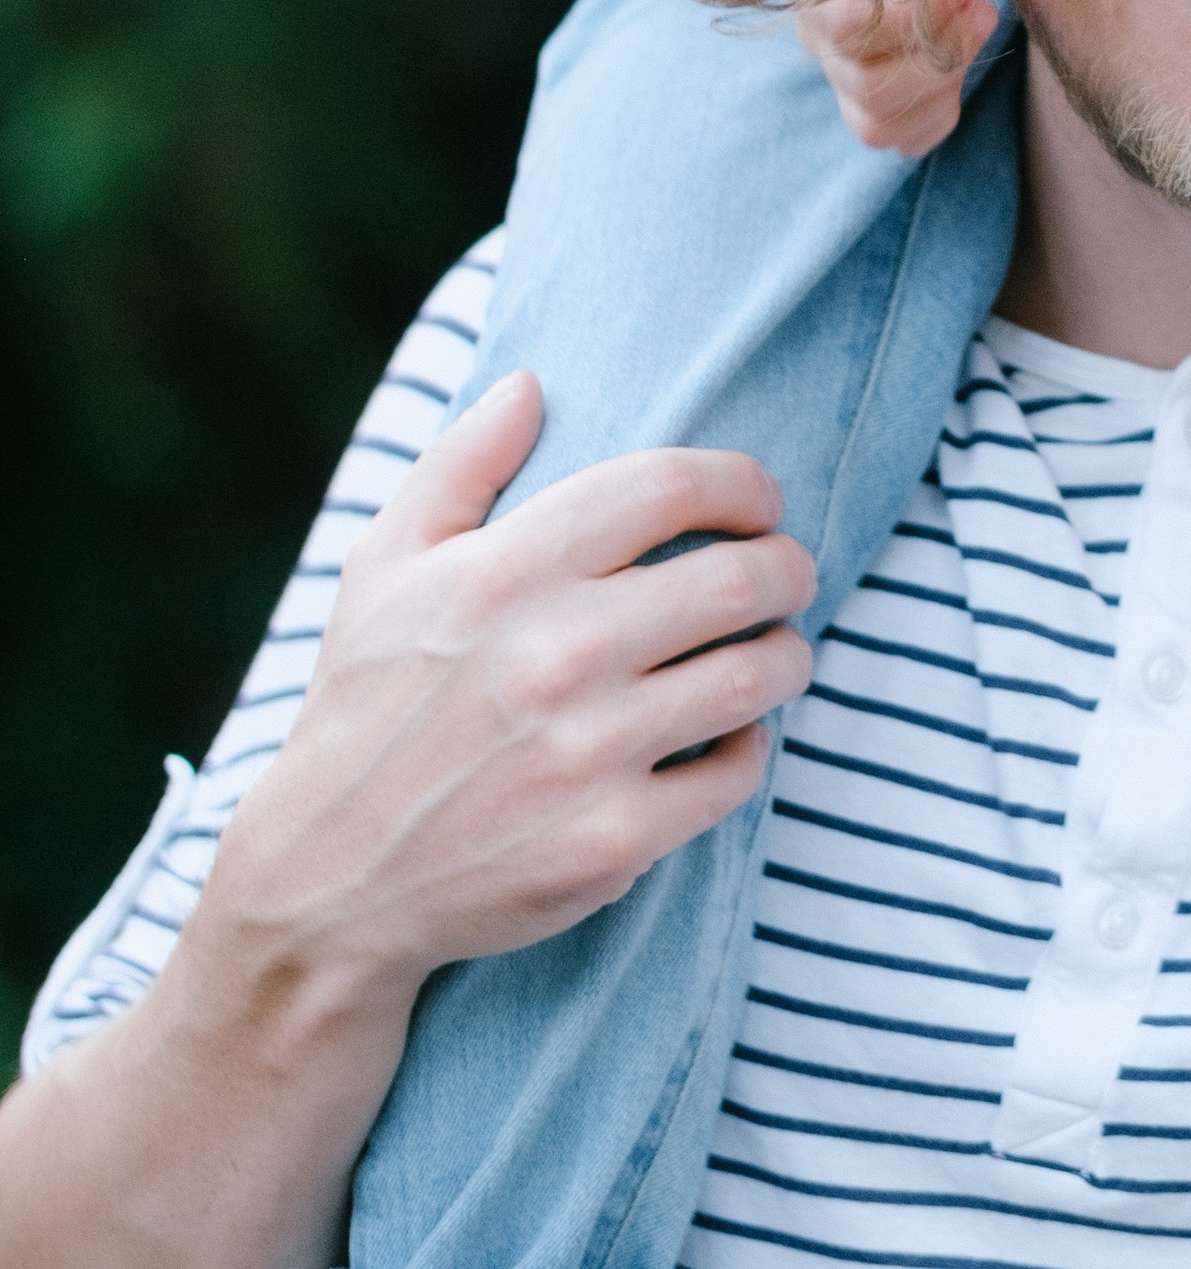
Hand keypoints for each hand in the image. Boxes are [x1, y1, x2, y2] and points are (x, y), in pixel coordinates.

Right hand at [208, 375, 814, 1009]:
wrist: (326, 884)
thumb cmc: (365, 706)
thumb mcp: (384, 567)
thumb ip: (459, 464)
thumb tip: (529, 383)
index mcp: (508, 571)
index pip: (671, 486)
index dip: (741, 483)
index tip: (758, 501)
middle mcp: (556, 653)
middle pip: (739, 578)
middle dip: (786, 568)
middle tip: (786, 575)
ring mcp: (590, 752)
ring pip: (757, 674)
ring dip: (785, 654)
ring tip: (774, 651)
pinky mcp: (614, 841)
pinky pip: (738, 772)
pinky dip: (749, 748)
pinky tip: (727, 737)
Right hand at [797, 0, 998, 153]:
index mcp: (816, 6)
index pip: (847, 27)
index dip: (912, 13)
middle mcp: (823, 57)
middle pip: (869, 88)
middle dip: (940, 52)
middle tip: (982, 10)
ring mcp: (846, 97)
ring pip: (881, 125)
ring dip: (946, 81)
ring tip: (979, 27)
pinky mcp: (877, 123)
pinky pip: (906, 143)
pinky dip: (941, 113)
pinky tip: (962, 69)